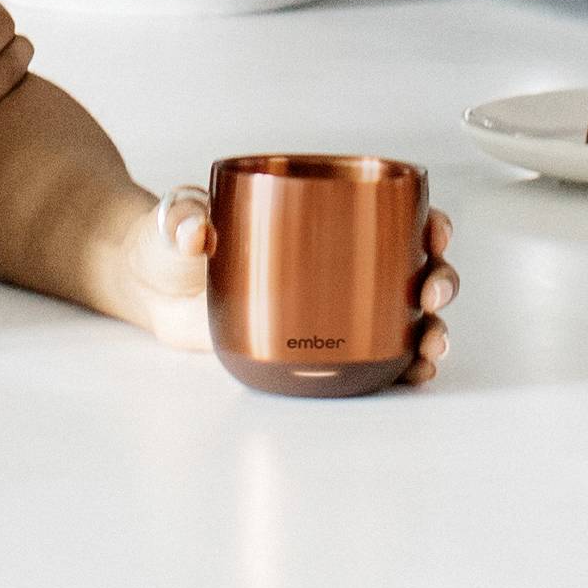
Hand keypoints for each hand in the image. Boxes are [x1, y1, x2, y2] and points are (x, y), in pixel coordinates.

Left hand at [79, 189, 462, 381]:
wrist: (150, 289)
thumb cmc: (170, 241)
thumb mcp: (176, 222)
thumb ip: (183, 219)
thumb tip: (197, 232)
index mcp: (315, 215)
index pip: (386, 211)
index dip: (424, 220)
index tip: (435, 231)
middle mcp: (333, 259)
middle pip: (406, 265)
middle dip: (437, 278)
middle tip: (432, 294)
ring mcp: (326, 305)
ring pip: (398, 315)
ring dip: (429, 329)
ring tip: (431, 347)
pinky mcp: (310, 346)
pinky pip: (368, 356)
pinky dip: (399, 366)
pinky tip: (413, 375)